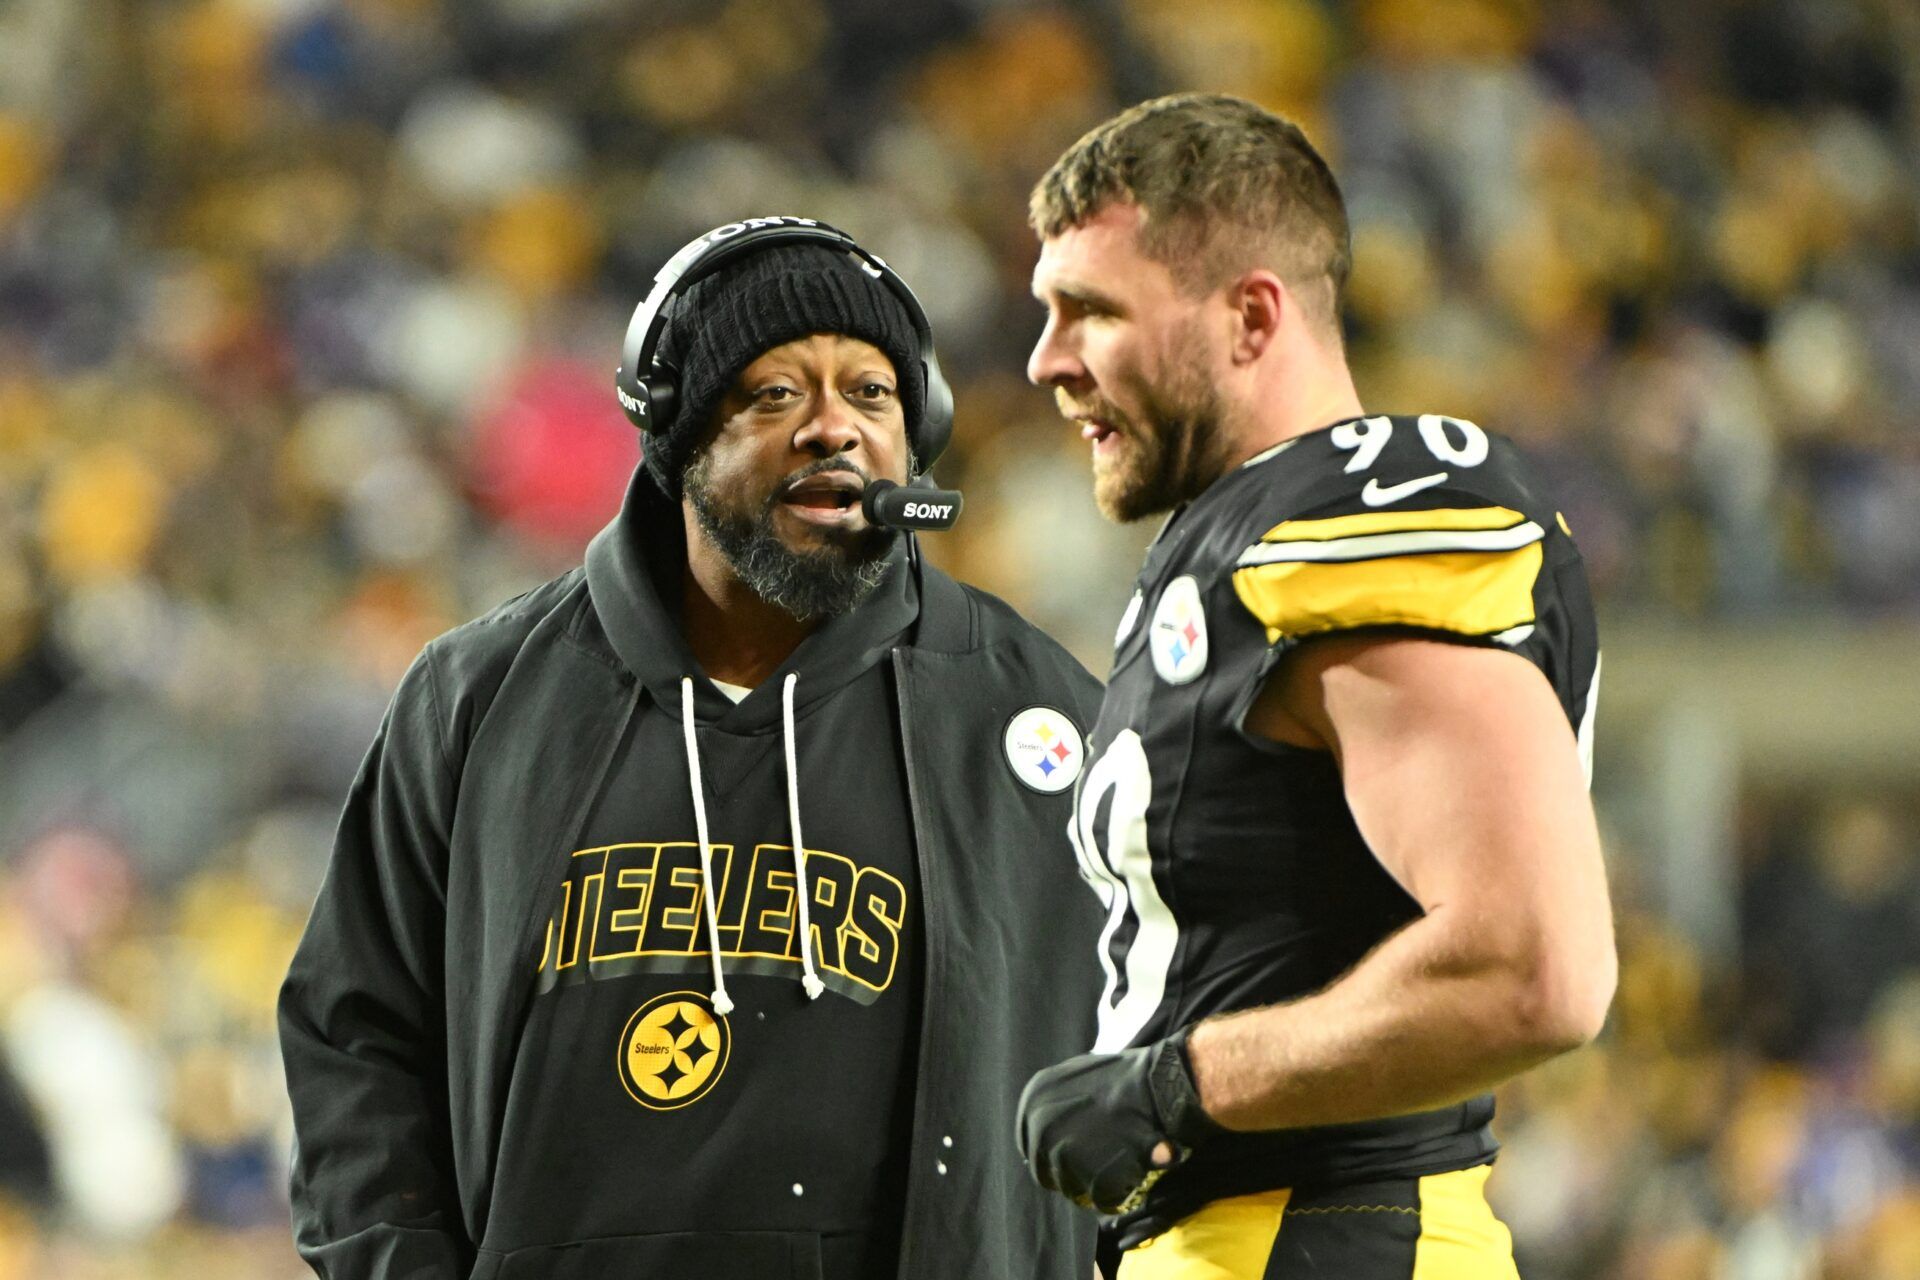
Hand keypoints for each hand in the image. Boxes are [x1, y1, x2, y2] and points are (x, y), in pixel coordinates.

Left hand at [1016, 1031, 1220, 1213]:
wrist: (1157, 1086)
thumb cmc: (1121, 1076)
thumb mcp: (1073, 1076)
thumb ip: (1054, 1104)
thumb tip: (1042, 1128)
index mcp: (1032, 1103)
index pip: (1030, 1144)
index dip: (1049, 1153)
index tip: (1070, 1153)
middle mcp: (1040, 1130)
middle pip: (1044, 1170)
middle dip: (1067, 1172)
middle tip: (1094, 1164)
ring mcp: (1064, 1157)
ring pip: (1070, 1187)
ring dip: (1089, 1183)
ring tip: (1114, 1165)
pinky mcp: (1091, 1180)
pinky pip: (1099, 1199)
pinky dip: (1114, 1194)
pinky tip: (1127, 1176)